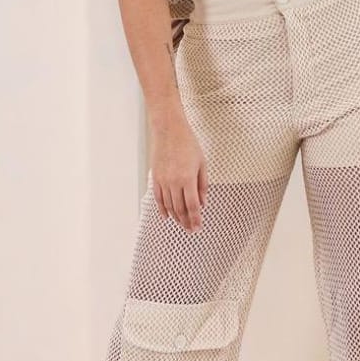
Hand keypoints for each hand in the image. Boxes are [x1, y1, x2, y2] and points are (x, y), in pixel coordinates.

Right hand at [149, 115, 206, 231]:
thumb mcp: (202, 163)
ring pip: (169, 205)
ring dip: (176, 217)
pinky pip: (158, 198)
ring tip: (182, 224)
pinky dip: (162, 209)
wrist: (168, 130)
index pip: (193, 206)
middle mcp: (173, 182)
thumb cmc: (187, 144)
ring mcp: (162, 181)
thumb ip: (203, 185)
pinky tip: (166, 216)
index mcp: (187, 179)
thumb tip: (204, 203)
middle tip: (191, 230)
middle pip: (180, 209)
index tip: (198, 228)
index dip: (196, 219)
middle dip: (186, 222)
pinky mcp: (155, 178)